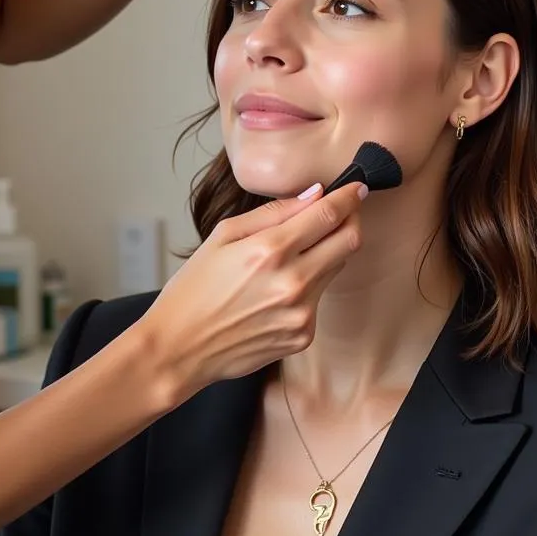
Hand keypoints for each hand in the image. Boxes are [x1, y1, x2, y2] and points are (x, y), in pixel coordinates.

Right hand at [143, 182, 365, 402]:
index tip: (356, 187)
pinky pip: (319, 299)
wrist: (180, 348)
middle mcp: (293, 282)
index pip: (328, 215)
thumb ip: (274, 212)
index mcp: (270, 250)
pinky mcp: (303, 336)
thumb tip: (314, 195)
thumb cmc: (195, 288)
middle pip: (349, 241)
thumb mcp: (223, 235)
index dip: (349, 197)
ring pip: (336, 268)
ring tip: (292, 255)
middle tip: (340, 212)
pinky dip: (309, 286)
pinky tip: (277, 291)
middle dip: (350, 220)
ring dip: (326, 253)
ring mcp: (302, 313)